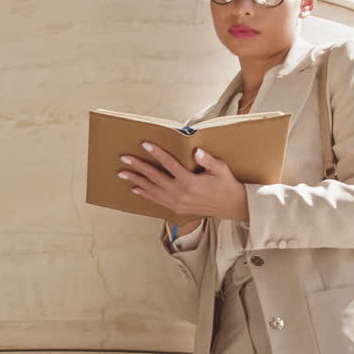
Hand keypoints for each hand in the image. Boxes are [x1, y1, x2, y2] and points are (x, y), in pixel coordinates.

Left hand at [118, 143, 249, 222]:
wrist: (231, 206)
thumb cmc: (226, 184)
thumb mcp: (221, 169)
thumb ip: (208, 160)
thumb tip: (197, 151)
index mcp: (191, 182)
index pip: (170, 165)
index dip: (157, 153)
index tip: (145, 144)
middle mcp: (181, 193)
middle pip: (155, 177)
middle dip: (139, 167)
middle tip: (125, 158)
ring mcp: (177, 202)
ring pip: (152, 190)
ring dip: (136, 181)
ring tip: (122, 173)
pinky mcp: (177, 209)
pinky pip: (157, 200)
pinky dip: (145, 194)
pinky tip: (135, 188)